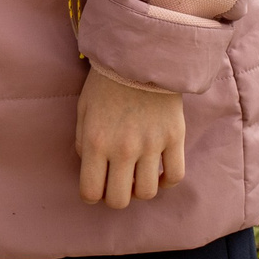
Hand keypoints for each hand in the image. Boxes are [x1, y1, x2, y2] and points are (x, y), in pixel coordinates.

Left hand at [75, 66, 186, 208]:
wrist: (139, 58)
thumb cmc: (105, 84)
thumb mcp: (83, 111)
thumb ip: (83, 142)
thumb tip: (91, 169)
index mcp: (96, 142)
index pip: (91, 191)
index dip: (91, 195)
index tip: (95, 188)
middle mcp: (123, 149)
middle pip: (120, 199)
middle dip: (115, 197)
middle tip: (116, 185)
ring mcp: (151, 145)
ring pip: (148, 192)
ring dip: (140, 189)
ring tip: (137, 176)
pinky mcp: (174, 138)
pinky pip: (175, 176)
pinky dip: (167, 181)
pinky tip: (159, 172)